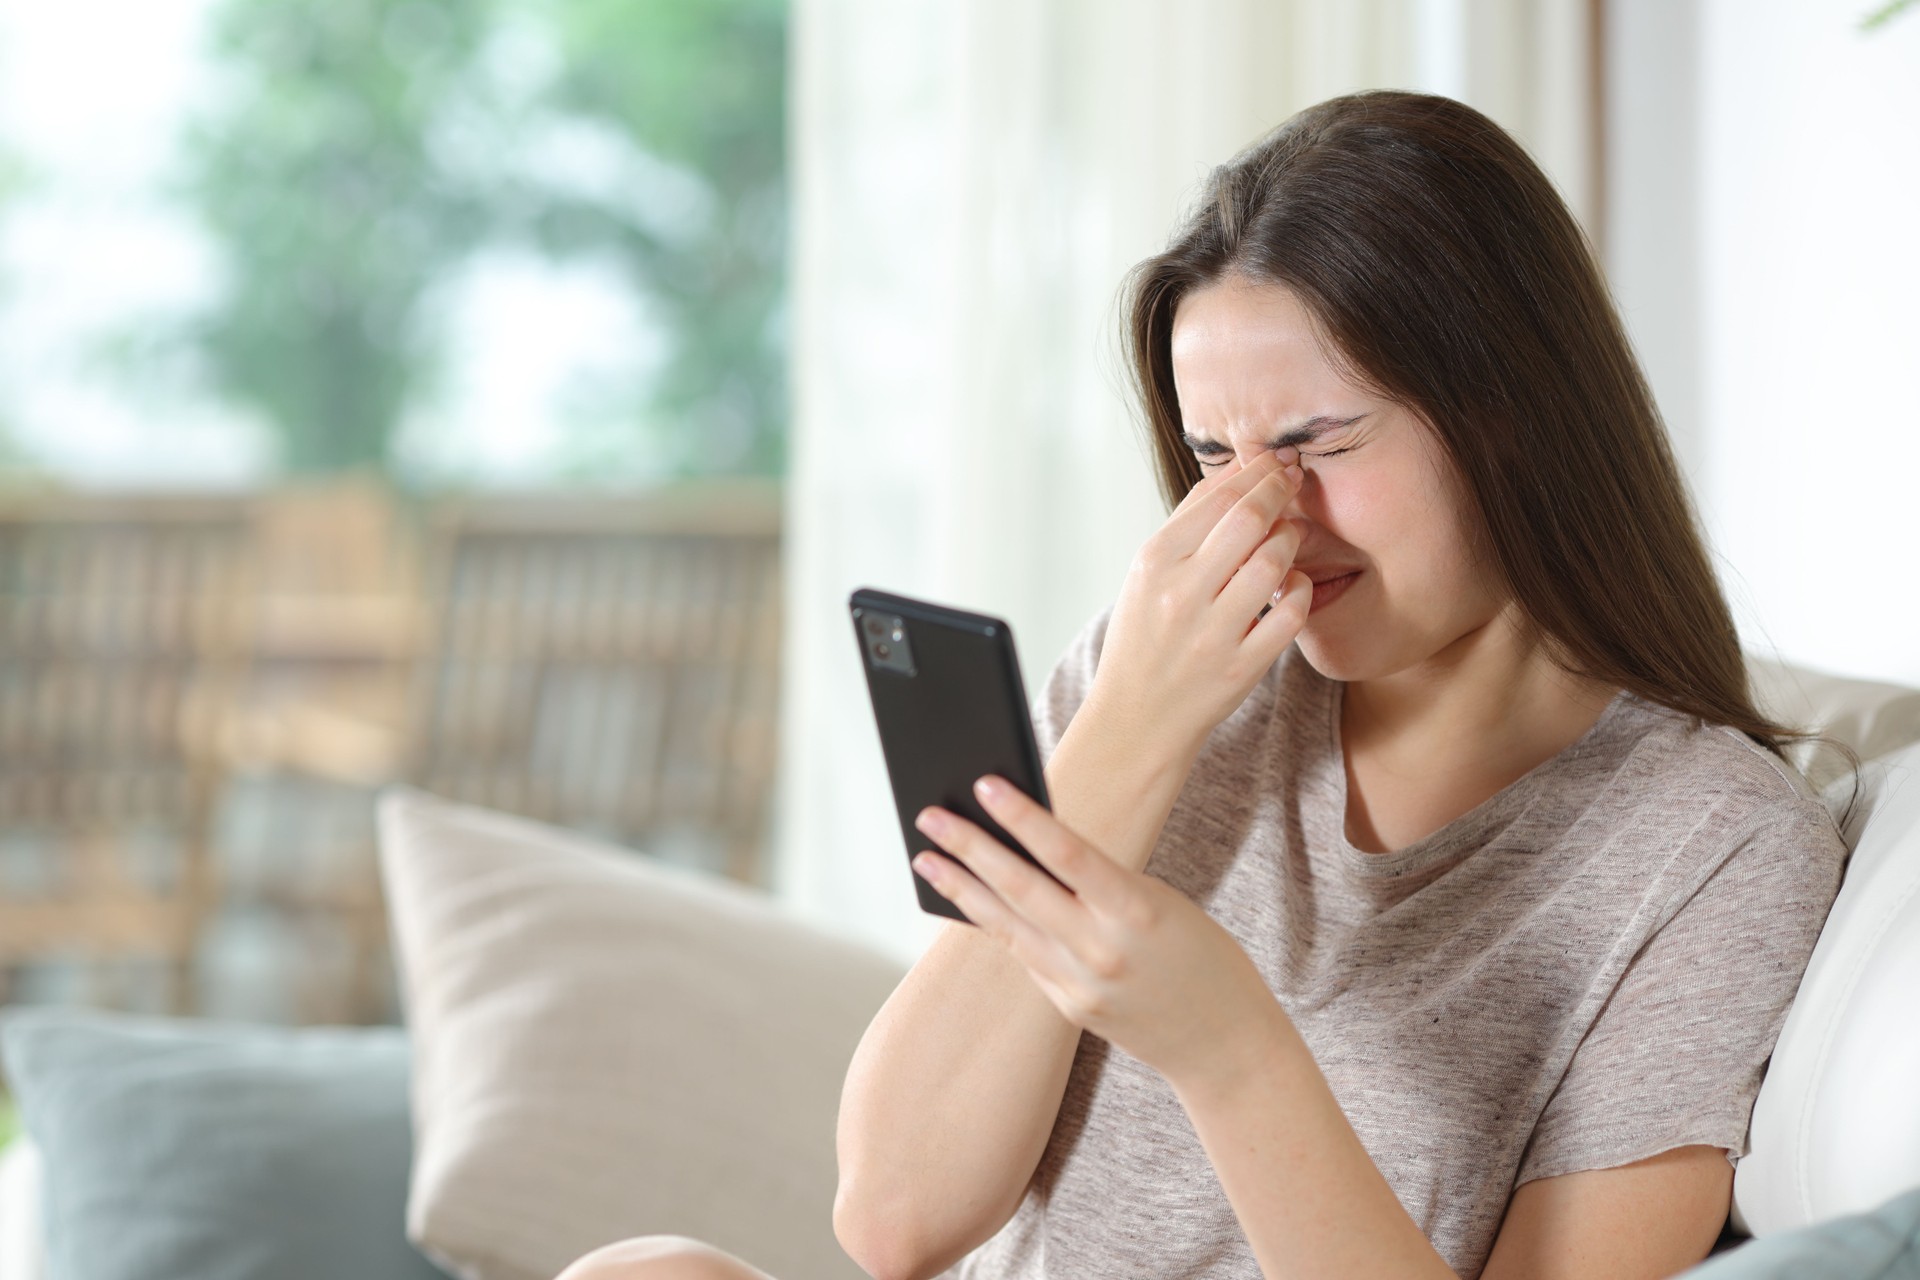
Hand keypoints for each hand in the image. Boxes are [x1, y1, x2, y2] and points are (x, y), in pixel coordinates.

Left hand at [911, 773, 1284, 1090]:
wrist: (1223, 1044)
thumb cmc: (1203, 958)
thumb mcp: (1163, 905)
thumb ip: (1103, 884)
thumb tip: (1036, 849)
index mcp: (1137, 912)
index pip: (1067, 853)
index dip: (1022, 817)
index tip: (984, 784)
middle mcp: (1101, 950)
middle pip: (1021, 888)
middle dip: (969, 848)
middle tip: (928, 816)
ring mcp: (1079, 984)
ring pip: (1007, 925)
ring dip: (962, 887)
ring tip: (925, 858)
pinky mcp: (1068, 1007)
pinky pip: (1025, 954)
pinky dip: (995, 922)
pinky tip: (967, 897)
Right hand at [1087, 448, 1313, 757]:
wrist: (1136, 717)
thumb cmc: (1145, 637)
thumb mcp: (1147, 575)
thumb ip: (1188, 525)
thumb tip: (1232, 473)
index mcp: (1154, 563)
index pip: (1217, 499)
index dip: (1255, 472)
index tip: (1275, 460)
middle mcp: (1180, 595)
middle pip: (1249, 520)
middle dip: (1280, 491)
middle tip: (1295, 479)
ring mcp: (1212, 634)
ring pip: (1273, 563)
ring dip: (1291, 539)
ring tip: (1292, 533)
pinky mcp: (1241, 668)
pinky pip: (1290, 615)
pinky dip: (1301, 590)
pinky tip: (1295, 583)